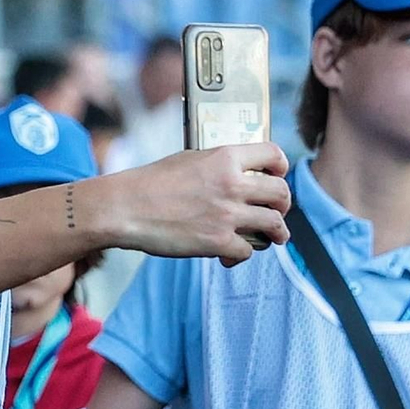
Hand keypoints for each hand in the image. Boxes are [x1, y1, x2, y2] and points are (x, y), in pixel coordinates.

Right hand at [108, 143, 290, 265]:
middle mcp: (232, 185)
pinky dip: (241, 253)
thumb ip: (217, 165)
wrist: (125, 208)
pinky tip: (231, 253)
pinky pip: (248, 250)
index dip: (281, 166)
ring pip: (274, 225)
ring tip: (275, 238)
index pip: (274, 155)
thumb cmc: (150, 183)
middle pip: (281, 193)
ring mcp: (227, 215)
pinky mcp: (217, 242)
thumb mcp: (188, 159)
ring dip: (277, 233)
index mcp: (225, 158)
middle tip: (278, 211)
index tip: (278, 175)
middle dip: (284, 205)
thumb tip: (234, 173)